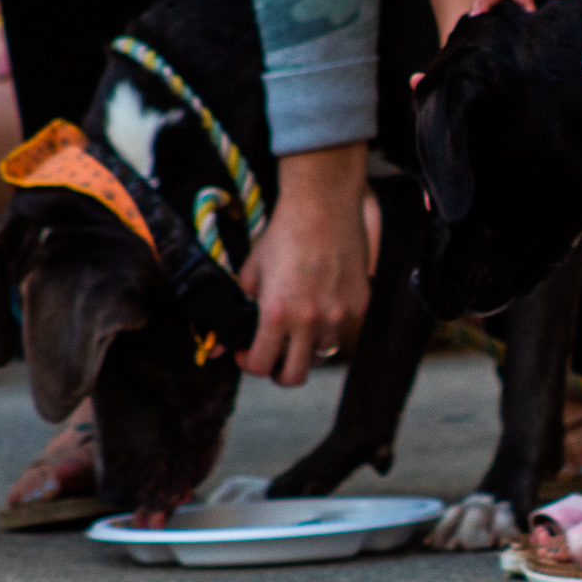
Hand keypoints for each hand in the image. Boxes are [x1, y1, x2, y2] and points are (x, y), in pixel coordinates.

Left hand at [236, 144, 371, 386]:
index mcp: (276, 314)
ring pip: (323, 352)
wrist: (322, 205)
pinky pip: (344, 326)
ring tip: (301, 324)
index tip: (249, 353)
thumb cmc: (284, 234)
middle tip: (276, 358)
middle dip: (280, 372)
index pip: (261, 365)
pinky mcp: (360, 304)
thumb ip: (238, 308)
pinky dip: (333, 321)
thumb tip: (220, 342)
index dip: (250, 364)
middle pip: (295, 376)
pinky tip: (324, 299)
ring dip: (309, 345)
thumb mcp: (251, 271)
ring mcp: (338, 315)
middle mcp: (309, 321)